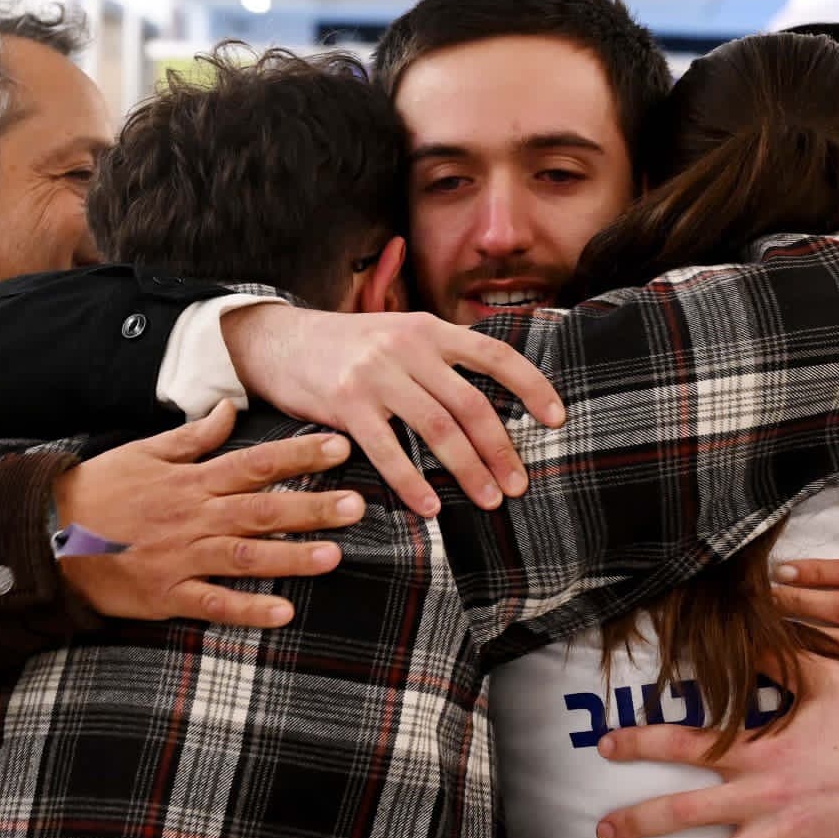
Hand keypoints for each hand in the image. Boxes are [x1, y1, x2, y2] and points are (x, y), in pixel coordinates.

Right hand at [53, 400, 358, 626]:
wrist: (47, 536)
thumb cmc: (100, 491)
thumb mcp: (144, 452)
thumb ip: (193, 436)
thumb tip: (230, 409)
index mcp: (192, 481)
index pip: (255, 463)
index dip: (299, 456)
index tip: (341, 447)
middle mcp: (194, 518)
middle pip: (261, 510)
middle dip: (311, 508)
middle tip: (357, 506)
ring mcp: (182, 558)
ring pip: (245, 558)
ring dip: (290, 558)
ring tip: (334, 556)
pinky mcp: (168, 594)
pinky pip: (214, 604)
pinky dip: (248, 610)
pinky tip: (284, 613)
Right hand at [220, 303, 565, 516]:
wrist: (281, 341)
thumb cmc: (351, 348)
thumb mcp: (401, 334)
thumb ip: (443, 357)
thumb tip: (496, 396)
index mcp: (430, 329)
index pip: (496, 355)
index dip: (532, 386)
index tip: (557, 419)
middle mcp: (408, 346)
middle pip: (470, 403)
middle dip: (501, 448)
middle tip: (520, 485)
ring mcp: (376, 373)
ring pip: (437, 428)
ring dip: (468, 469)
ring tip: (489, 501)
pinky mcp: (345, 402)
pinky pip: (388, 450)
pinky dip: (413, 482)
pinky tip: (430, 508)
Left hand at [591, 654, 838, 837]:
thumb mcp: (826, 678)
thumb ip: (779, 655)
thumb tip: (746, 621)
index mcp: (760, 749)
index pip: (687, 745)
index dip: (642, 743)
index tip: (605, 747)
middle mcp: (763, 795)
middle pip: (686, 813)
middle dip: (638, 823)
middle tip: (601, 834)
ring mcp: (783, 835)